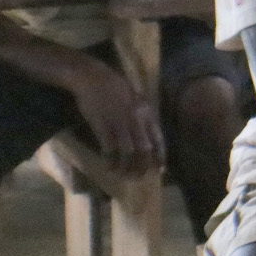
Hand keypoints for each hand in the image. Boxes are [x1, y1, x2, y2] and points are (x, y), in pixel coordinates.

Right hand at [68, 59, 164, 175]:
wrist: (95, 78)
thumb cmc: (116, 89)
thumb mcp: (137, 101)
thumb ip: (143, 118)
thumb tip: (148, 138)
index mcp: (146, 112)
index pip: (158, 139)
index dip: (161, 156)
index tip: (160, 170)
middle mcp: (136, 119)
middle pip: (144, 149)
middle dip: (142, 166)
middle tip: (138, 177)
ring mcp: (119, 122)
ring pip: (127, 152)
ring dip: (125, 167)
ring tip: (122, 175)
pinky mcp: (103, 125)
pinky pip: (109, 148)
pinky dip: (110, 160)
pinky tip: (108, 166)